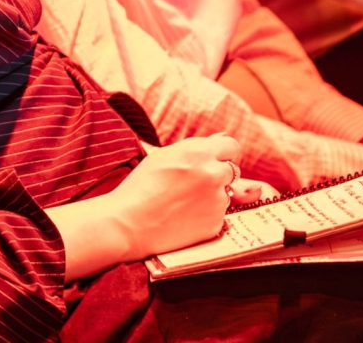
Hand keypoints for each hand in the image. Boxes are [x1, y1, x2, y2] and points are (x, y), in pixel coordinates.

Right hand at [108, 134, 239, 260]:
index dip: (222, 154)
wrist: (129, 223)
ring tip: (183, 202)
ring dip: (212, 196)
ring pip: (226, 193)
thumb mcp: (165, 156)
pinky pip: (219, 214)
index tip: (213, 161)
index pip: (232, 146)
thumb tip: (223, 140)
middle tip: (194, 185)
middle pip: (232, 170)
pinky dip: (207, 215)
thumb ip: (196, 147)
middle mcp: (213, 173)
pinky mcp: (216, 223)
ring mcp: (217, 199)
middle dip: (218, 175)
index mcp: (199, 151)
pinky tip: (184, 217)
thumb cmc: (142, 186)